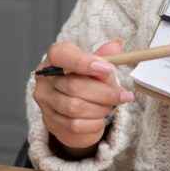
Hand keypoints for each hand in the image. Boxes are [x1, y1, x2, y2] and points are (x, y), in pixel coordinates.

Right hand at [33, 38, 133, 157]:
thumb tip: (116, 45)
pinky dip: (94, 123)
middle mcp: (45, 78)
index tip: (108, 69)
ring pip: (75, 108)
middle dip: (104, 92)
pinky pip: (74, 125)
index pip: (62, 55)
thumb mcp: (96, 65)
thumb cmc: (86, 80)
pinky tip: (103, 118)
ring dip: (100, 109)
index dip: (84, 62)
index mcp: (56, 57)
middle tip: (124, 95)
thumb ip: (105, 56)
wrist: (74, 108)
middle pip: (73, 85)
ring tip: (112, 106)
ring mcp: (45, 100)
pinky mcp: (49, 120)